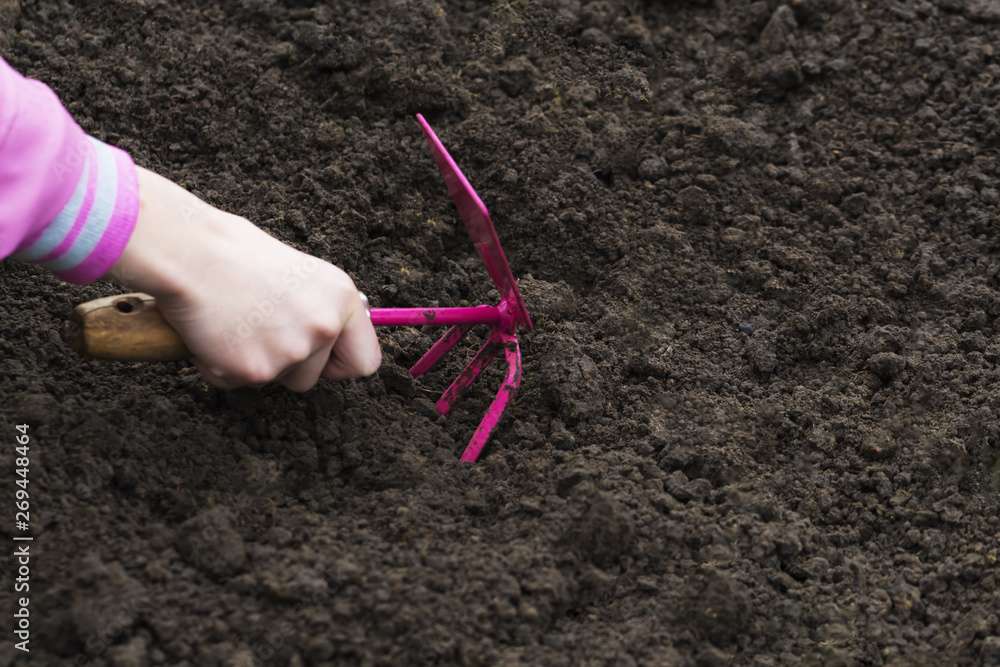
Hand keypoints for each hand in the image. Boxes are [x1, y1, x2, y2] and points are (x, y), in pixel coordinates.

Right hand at [105, 167, 381, 390]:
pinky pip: (238, 382)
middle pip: (312, 378)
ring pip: (276, 381)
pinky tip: (213, 332)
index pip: (365, 361)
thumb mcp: (300, 274)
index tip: (320, 362)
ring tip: (234, 323)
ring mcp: (292, 351)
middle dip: (285, 364)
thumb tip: (327, 337)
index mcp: (342, 299)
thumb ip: (319, 308)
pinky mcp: (256, 370)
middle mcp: (325, 327)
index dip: (338, 365)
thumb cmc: (234, 253)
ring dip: (254, 363)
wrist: (190, 254)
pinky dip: (220, 365)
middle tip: (256, 328)